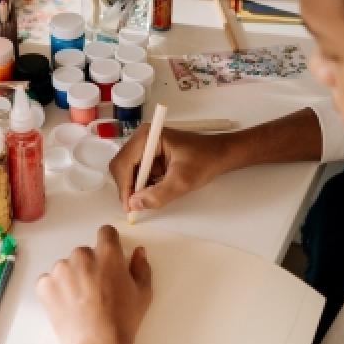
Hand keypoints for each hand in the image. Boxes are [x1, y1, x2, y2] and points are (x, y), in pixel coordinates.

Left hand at [35, 225, 150, 343]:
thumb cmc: (123, 320)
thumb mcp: (143, 293)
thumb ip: (141, 267)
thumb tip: (138, 251)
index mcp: (107, 253)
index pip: (105, 232)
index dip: (108, 244)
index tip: (108, 259)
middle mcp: (81, 255)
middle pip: (84, 253)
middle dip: (89, 266)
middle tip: (95, 291)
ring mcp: (60, 269)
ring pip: (66, 267)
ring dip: (71, 278)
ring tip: (80, 303)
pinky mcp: (44, 284)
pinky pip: (49, 281)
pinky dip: (55, 291)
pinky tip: (66, 307)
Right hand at [110, 108, 324, 212]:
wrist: (222, 154)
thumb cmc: (205, 161)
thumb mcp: (183, 181)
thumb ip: (158, 194)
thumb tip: (135, 204)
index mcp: (148, 137)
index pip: (124, 163)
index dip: (124, 187)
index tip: (130, 207)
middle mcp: (142, 138)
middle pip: (121, 166)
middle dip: (127, 187)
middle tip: (136, 207)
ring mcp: (146, 146)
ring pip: (128, 171)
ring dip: (135, 187)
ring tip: (148, 199)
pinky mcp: (151, 155)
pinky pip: (139, 172)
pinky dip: (143, 185)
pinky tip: (154, 191)